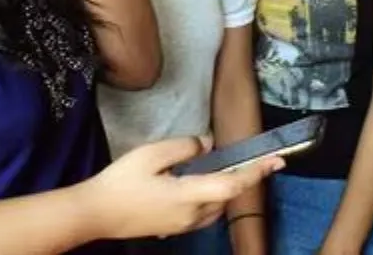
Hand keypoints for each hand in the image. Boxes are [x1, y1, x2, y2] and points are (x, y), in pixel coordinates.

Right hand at [88, 136, 283, 240]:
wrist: (95, 214)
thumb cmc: (121, 181)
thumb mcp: (151, 154)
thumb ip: (184, 147)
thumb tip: (208, 144)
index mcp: (188, 195)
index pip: (233, 185)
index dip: (257, 173)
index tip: (277, 161)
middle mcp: (191, 215)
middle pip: (227, 197)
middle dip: (241, 179)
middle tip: (250, 159)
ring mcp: (182, 226)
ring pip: (216, 208)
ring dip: (225, 190)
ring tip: (224, 169)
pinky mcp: (173, 229)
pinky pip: (202, 214)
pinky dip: (210, 198)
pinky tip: (197, 184)